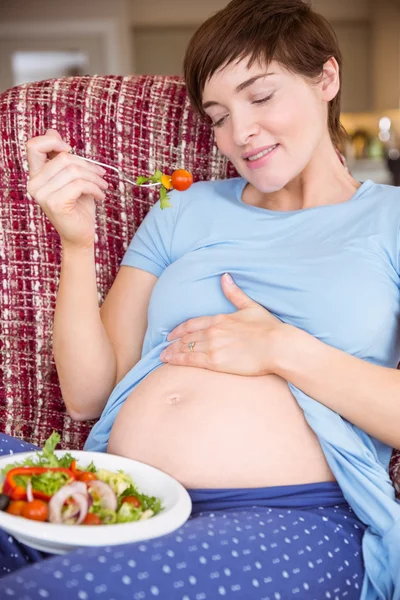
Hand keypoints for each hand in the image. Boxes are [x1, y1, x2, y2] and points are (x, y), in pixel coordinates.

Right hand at [26, 129, 108, 248]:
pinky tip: (100, 196)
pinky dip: (95, 188)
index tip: (71, 150)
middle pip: (63, 158)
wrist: (80, 235)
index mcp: (36, 175)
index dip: (53, 141)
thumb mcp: (72, 178)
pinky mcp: (55, 203)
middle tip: (101, 175)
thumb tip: (52, 131)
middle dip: (88, 165)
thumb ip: (61, 157)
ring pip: (74, 170)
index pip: (34, 146)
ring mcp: (42, 194)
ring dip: (95, 178)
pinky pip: (79, 185)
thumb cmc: (78, 206)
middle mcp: (34, 184)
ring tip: (103, 186)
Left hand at [160, 273, 285, 375]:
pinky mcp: (215, 361)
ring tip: (163, 356)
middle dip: (173, 342)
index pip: (193, 323)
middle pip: (186, 337)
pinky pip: (190, 360)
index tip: (170, 333)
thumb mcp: (251, 307)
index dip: (179, 329)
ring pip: (186, 348)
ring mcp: (213, 346)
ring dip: (172, 352)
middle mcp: (213, 331)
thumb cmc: (269, 328)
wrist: (277, 346)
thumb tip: (224, 276)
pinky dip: (177, 360)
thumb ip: (234, 293)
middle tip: (163, 347)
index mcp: (220, 318)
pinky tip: (169, 361)